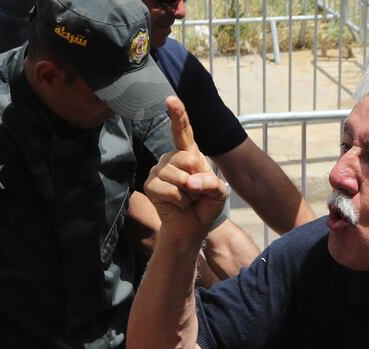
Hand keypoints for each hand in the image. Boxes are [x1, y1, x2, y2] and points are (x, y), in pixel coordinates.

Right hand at [145, 96, 229, 243]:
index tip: (171, 100)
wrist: (192, 228)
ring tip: (187, 199)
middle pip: (187, 158)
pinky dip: (179, 201)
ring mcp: (158, 170)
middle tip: (196, 192)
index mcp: (189, 154)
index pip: (183, 131)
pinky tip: (178, 204)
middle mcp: (171, 158)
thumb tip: (189, 182)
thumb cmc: (205, 205)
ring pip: (178, 176)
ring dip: (188, 193)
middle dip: (197, 179)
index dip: (178, 115)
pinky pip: (168, 189)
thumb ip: (211, 183)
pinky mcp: (150, 185)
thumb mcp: (219, 192)